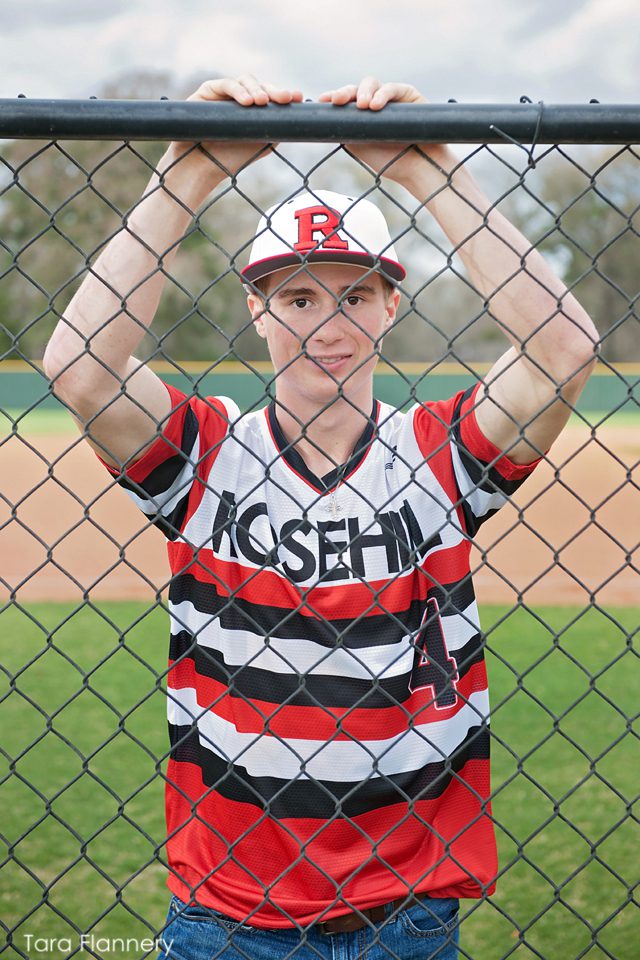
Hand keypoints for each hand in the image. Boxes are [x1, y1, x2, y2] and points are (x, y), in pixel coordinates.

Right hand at [165, 75, 303, 180]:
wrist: (202, 167)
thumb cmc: (231, 159)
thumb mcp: (262, 144)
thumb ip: (277, 129)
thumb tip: (297, 116)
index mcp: (253, 109)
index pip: (271, 96)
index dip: (283, 94)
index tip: (297, 98)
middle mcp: (240, 99)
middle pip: (260, 85)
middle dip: (273, 91)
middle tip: (284, 99)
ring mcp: (224, 93)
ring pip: (244, 81)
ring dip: (256, 89)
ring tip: (262, 102)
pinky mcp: (207, 91)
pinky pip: (224, 84)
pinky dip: (237, 90)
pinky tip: (246, 101)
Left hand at [318, 77, 451, 186]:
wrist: (417, 169)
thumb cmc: (389, 161)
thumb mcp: (359, 146)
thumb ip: (344, 130)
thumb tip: (324, 119)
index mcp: (362, 114)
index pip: (346, 100)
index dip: (334, 96)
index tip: (323, 100)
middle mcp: (375, 103)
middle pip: (356, 88)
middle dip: (345, 92)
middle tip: (337, 101)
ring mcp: (392, 97)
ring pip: (372, 83)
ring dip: (364, 92)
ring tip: (362, 106)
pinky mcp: (409, 95)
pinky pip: (393, 88)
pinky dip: (383, 94)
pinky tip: (376, 106)